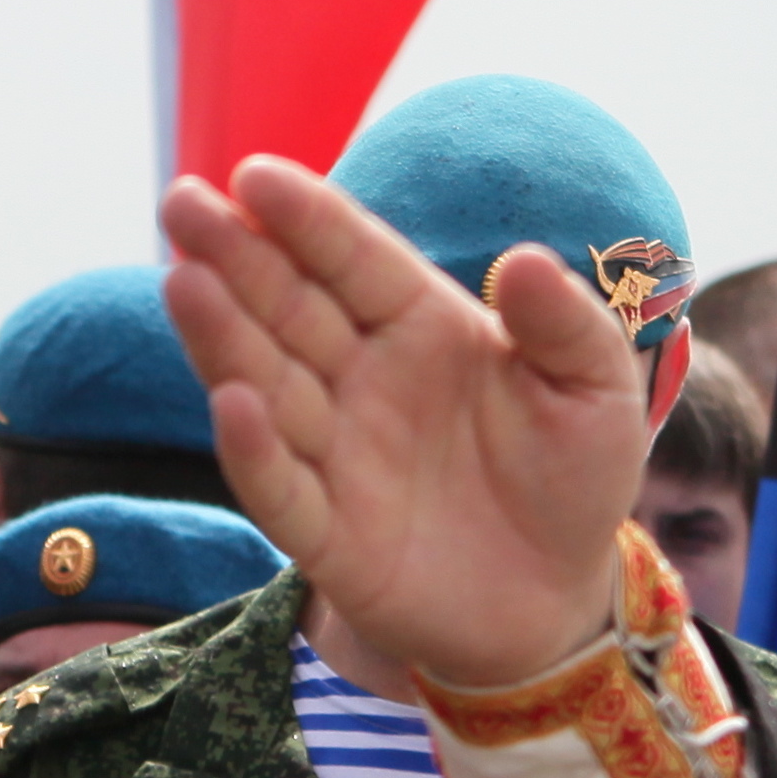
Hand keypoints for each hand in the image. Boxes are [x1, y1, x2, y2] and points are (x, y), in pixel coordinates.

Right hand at [159, 158, 644, 688]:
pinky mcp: (328, 538)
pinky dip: (255, 452)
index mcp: (421, 326)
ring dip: (224, 338)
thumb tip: (524, 261)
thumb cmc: (572, 479)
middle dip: (235, 256)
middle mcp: (363, 380)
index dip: (306, 219)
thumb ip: (566, 324)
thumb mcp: (595, 391)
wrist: (555, 602)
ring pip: (269, 385)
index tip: (255, 175)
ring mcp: (338, 456)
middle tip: (182, 203)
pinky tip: (233, 404)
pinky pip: (283, 490)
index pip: (354, 260)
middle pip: (290, 308)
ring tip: (184, 281)